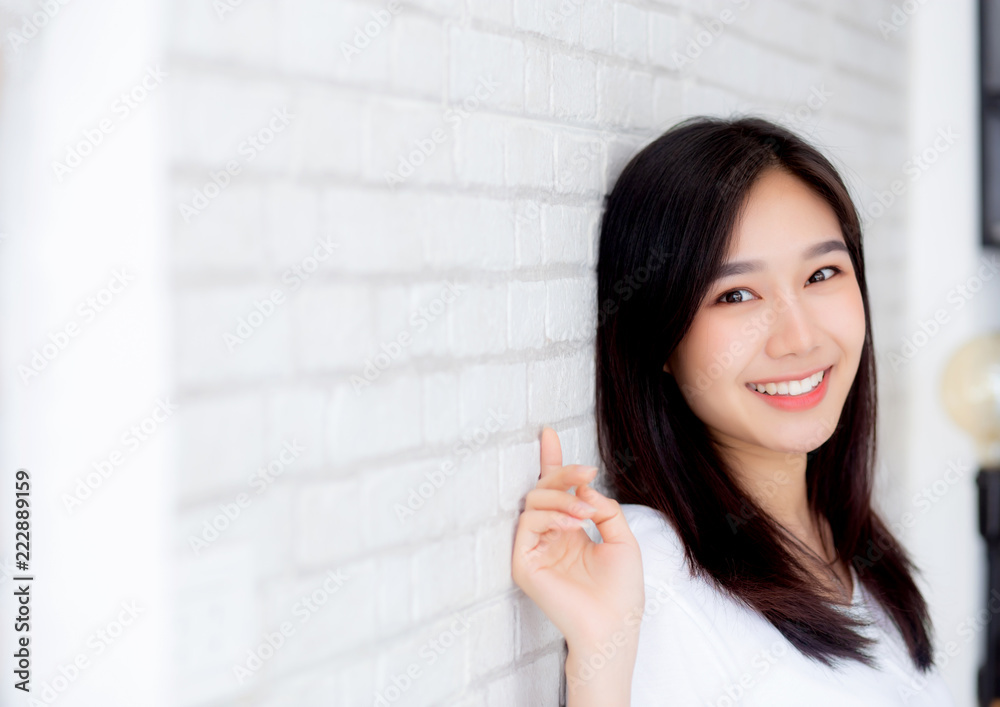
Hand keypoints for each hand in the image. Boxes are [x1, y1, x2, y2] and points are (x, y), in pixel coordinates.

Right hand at [511, 427, 644, 648]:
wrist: (615, 625)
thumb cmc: (622, 590)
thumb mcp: (622, 538)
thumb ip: (603, 507)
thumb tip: (581, 486)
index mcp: (569, 530)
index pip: (555, 490)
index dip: (552, 461)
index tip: (549, 433)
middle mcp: (548, 536)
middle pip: (543, 490)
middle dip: (562, 473)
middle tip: (586, 471)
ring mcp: (533, 549)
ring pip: (534, 503)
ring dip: (561, 498)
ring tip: (586, 512)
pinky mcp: (523, 563)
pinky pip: (527, 525)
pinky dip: (550, 516)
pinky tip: (573, 524)